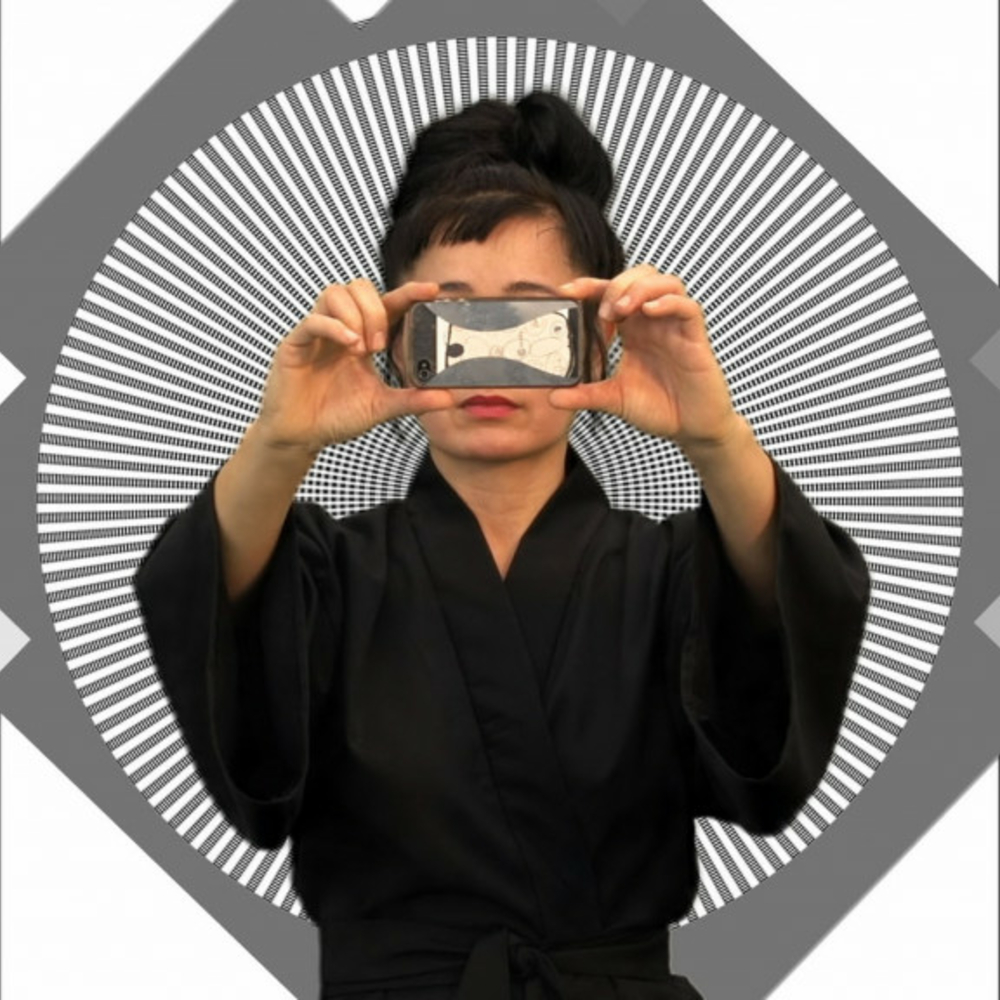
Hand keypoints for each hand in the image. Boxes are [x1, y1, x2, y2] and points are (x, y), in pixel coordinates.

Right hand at [254, 279, 452, 453]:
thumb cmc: (338, 417)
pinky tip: (350, 345)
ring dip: (355, 316)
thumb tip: (449, 397)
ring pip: (336, 293)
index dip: (409, 292)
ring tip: (361, 349)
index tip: (433, 290)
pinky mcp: (296, 344)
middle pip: (360, 288)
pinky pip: (314, 320)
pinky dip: (335, 327)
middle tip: (380, 346)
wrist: (303, 436)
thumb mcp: (383, 407)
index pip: (388, 304)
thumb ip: (414, 400)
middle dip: (376, 311)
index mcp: (364, 338)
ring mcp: (318, 333)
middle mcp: (341, 329)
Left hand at [550, 266, 740, 453]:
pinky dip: (669, 303)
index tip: (567, 291)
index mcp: (633, 330)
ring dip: (640, 289)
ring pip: (665, 283)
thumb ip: (585, 395)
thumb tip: (553, 397)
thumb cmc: (659, 408)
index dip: (590, 286)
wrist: (691, 428)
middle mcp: (654, 322)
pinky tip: (650, 312)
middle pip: (640, 277)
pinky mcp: (696, 339)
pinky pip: (688, 308)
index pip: (612, 294)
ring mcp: (676, 327)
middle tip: (604, 311)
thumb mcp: (614, 399)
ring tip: (622, 309)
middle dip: (618, 285)